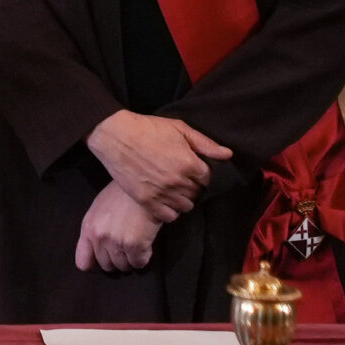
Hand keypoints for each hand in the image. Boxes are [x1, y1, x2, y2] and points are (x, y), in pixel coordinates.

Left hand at [76, 182, 160, 272]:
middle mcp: (100, 237)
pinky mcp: (135, 245)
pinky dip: (144, 256)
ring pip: (123, 266)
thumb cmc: (123, 193)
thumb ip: (96, 228)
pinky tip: (145, 243)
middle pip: (106, 265)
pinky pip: (139, 263)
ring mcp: (117, 242)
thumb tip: (97, 249)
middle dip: (117, 259)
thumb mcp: (100, 207)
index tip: (104, 259)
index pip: (83, 262)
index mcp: (88, 227)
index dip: (95, 262)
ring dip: (131, 259)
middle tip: (125, 247)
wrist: (143, 184)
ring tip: (136, 243)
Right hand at [86, 110, 231, 219]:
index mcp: (189, 163)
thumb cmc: (148, 128)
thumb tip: (228, 155)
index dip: (201, 174)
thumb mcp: (179, 129)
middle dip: (192, 186)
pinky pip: (168, 216)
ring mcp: (162, 193)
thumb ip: (205, 143)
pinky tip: (164, 199)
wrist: (115, 135)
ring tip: (172, 188)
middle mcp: (178, 181)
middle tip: (181, 177)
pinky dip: (169, 210)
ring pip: (185, 206)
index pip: (208, 179)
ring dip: (182, 199)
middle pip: (197, 193)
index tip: (192, 168)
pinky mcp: (146, 201)